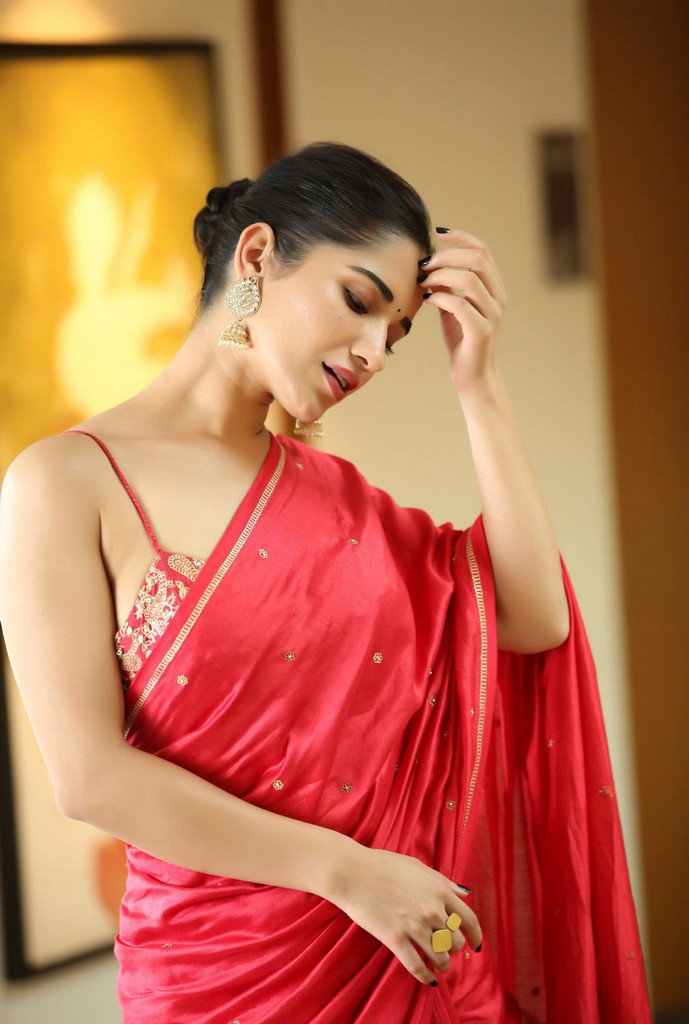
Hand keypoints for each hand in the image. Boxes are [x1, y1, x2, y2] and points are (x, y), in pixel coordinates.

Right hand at [327, 845, 481, 985]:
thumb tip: (465, 893)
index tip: (476, 946)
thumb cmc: (384, 865)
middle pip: (455, 941)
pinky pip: (417, 966)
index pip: (469, 920)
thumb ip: (444, 882)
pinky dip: (426, 977)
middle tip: (446, 950)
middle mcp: (431, 909)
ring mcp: (414, 925)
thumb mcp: (419, 866)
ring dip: (442, 964)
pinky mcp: (395, 939)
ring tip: (438, 965)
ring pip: (440, 957)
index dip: (476, 936)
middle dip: (453, 949)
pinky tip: (428, 980)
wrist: (353, 872)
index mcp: (439, 890)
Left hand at [419, 227, 507, 394]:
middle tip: (424, 264)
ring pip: (469, 279)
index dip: (461, 237)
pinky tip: (428, 300)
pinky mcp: (481, 331)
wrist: (474, 378)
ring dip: (441, 275)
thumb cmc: (462, 342)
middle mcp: (498, 298)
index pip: (483, 250)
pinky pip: (460, 304)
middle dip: (447, 255)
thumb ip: (447, 287)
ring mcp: (492, 314)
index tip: (438, 232)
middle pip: (478, 259)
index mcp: (494, 288)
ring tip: (423, 282)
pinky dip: (440, 297)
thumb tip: (431, 266)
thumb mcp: (452, 309)